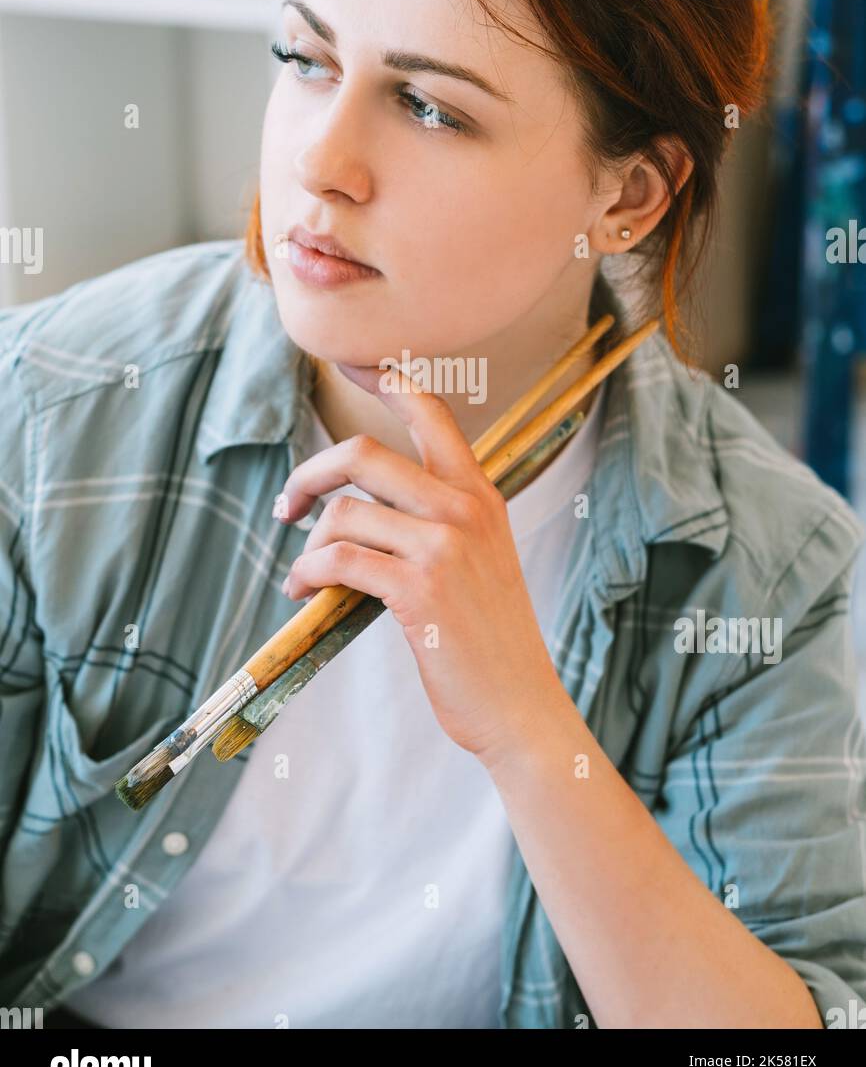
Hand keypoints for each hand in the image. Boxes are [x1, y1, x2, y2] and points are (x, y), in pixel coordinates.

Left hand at [272, 363, 568, 768]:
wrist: (519, 703)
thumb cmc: (488, 637)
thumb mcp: (478, 559)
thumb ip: (434, 521)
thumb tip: (355, 506)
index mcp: (480, 493)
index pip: (431, 412)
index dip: (385, 379)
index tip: (349, 363)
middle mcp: (464, 507)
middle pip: (363, 453)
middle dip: (310, 475)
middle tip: (288, 507)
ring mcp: (443, 546)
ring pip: (343, 510)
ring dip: (307, 542)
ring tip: (303, 573)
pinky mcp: (418, 589)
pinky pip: (339, 559)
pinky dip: (308, 573)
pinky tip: (304, 590)